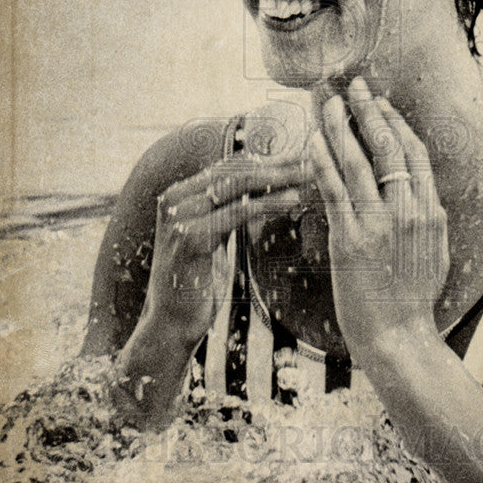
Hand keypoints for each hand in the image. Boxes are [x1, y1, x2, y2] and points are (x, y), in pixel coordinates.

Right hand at [146, 153, 309, 345]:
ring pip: (237, 187)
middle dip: (277, 164)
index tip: (299, 157)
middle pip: (235, 172)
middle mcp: (175, 199)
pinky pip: (236, 213)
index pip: (229, 167)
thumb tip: (259, 188)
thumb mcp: (213, 238)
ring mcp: (179, 217)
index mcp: (180, 195)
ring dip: (278, 179)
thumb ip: (227, 211)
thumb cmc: (196, 284)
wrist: (169, 325)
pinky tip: (293, 200)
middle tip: (312, 161)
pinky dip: (268, 204)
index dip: (266, 159)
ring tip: (309, 177)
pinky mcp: (189, 238)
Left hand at [308, 78, 449, 354]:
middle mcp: (408, 210)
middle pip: (388, 146)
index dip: (396, 122)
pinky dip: (323, 162)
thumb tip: (420, 194)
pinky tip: (312, 141)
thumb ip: (426, 219)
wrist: (399, 337)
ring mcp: (379, 223)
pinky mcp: (351, 238)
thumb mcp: (434, 253)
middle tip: (354, 86)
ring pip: (358, 161)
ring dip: (341, 126)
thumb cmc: (413, 300)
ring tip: (328, 103)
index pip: (413, 153)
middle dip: (370, 111)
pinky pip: (334, 190)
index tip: (381, 103)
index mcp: (430, 211)